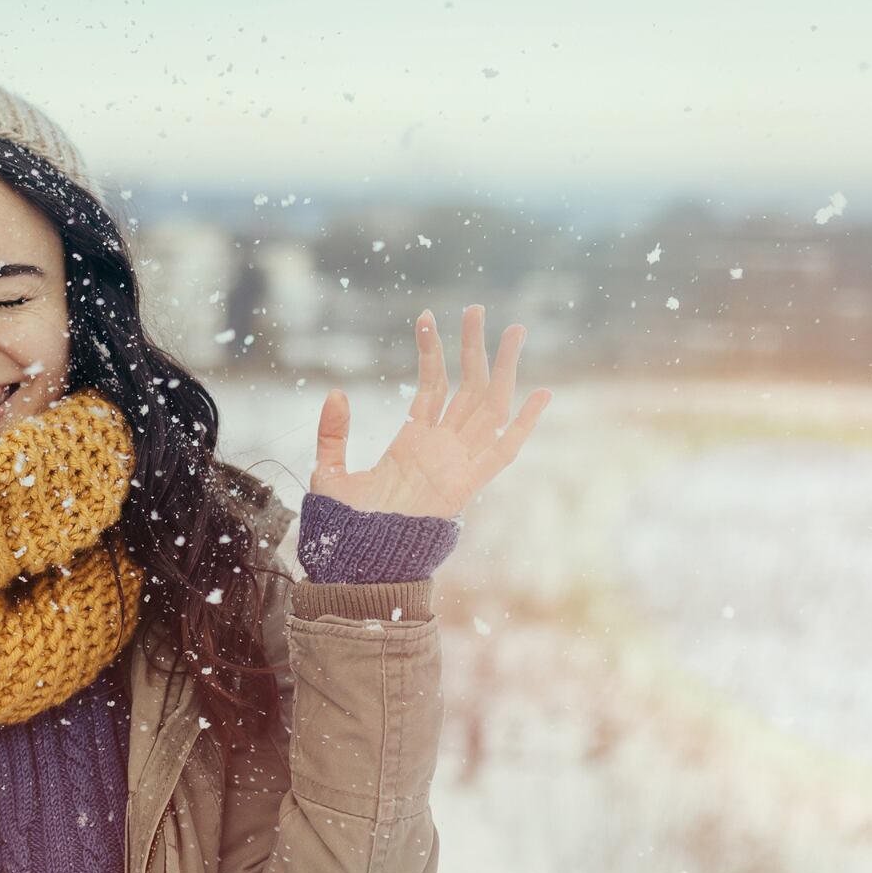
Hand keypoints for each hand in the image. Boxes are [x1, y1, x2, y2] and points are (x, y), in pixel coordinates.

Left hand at [311, 304, 549, 519]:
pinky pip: (502, 451)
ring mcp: (455, 464)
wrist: (358, 564)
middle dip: (475, 348)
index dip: (432, 352)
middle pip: (467, 388)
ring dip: (501, 368)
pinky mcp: (466, 485)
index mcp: (412, 444)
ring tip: (513, 329)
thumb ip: (333, 435)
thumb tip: (336, 392)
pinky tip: (542, 393)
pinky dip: (523, 425)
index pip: (431, 386)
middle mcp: (440, 449)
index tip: (427, 316)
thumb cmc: (345, 527)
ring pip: (487, 406)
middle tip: (478, 308)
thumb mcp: (329, 473)